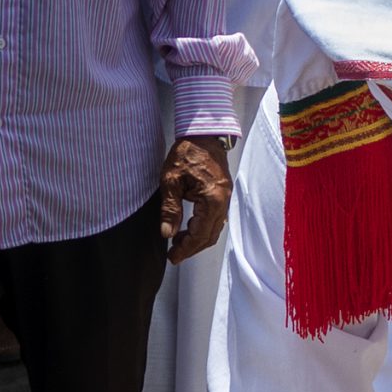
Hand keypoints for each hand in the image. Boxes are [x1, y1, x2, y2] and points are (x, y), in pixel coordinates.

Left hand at [159, 135, 232, 263]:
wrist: (203, 133)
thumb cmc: (186, 153)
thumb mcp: (171, 180)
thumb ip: (170, 209)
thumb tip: (167, 233)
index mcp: (212, 200)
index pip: (200, 234)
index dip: (186, 249)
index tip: (173, 257)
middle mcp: (223, 202)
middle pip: (209, 236)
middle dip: (191, 248)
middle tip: (174, 255)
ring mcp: (225, 199)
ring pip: (213, 229)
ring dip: (197, 239)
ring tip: (178, 242)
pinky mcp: (223, 195)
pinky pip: (215, 219)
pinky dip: (202, 228)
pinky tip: (188, 227)